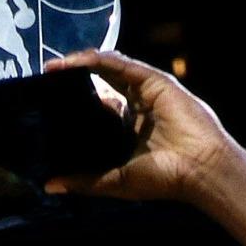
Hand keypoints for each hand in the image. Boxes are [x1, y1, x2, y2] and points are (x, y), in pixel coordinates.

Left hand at [43, 50, 236, 204]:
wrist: (198, 169)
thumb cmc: (164, 179)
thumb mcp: (115, 181)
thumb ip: (85, 182)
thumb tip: (50, 185)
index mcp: (131, 129)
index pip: (100, 107)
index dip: (77, 102)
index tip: (50, 105)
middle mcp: (138, 106)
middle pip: (101, 82)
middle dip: (74, 78)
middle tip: (46, 78)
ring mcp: (146, 90)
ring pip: (107, 68)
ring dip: (79, 64)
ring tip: (52, 67)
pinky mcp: (153, 79)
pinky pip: (119, 63)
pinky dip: (95, 59)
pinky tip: (73, 62)